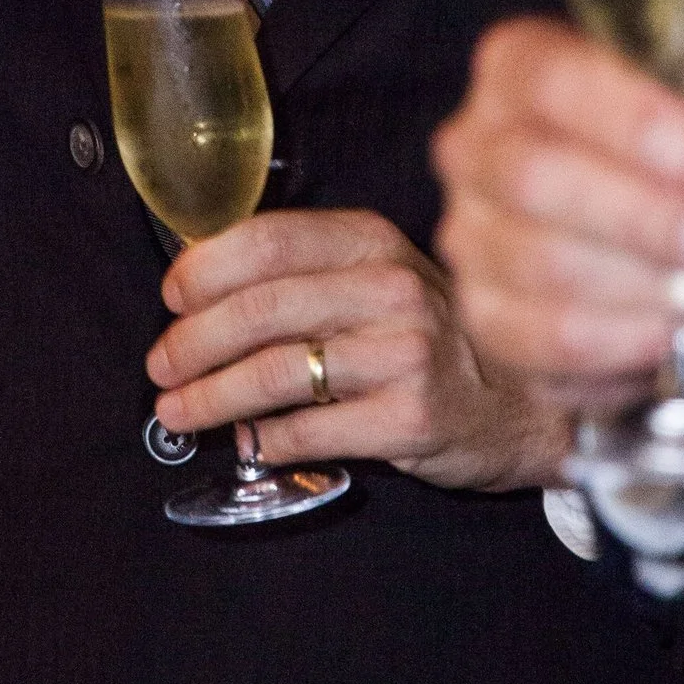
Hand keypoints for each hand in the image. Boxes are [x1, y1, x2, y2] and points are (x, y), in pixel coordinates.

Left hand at [145, 207, 567, 490]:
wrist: (523, 403)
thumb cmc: (432, 338)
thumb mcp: (380, 279)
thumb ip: (307, 272)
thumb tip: (199, 284)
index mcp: (374, 242)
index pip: (268, 241)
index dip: (204, 270)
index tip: (170, 298)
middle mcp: (391, 289)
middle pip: (259, 311)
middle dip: (192, 343)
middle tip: (159, 366)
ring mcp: (404, 354)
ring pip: (275, 374)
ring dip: (210, 397)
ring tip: (177, 411)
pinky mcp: (410, 418)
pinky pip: (310, 430)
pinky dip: (265, 439)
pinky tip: (248, 442)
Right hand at [431, 25, 683, 422]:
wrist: (641, 254)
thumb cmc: (672, 166)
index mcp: (517, 70)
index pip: (548, 80)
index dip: (625, 117)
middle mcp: (476, 148)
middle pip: (534, 177)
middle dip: (647, 216)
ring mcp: (471, 237)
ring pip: (545, 265)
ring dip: (654, 286)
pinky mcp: (488, 318)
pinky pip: (549, 339)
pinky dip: (632, 340)